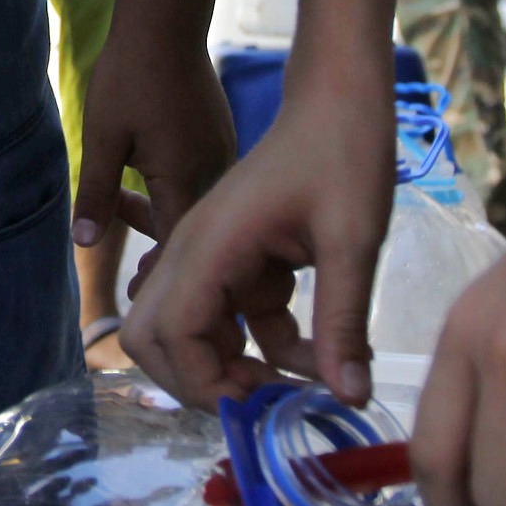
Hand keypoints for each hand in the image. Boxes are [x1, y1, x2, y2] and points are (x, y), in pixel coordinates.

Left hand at [72, 31, 237, 260]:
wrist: (165, 21)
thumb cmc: (129, 75)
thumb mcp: (102, 137)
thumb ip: (96, 193)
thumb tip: (83, 244)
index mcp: (186, 177)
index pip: (178, 248)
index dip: (159, 278)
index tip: (135, 294)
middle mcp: (214, 171)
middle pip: (194, 234)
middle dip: (165, 258)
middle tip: (133, 280)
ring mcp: (223, 153)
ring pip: (199, 209)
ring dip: (166, 224)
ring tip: (127, 224)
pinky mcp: (220, 139)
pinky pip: (204, 183)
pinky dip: (176, 197)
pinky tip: (143, 189)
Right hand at [121, 81, 397, 407]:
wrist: (340, 99)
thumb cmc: (345, 153)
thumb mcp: (353, 240)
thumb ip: (344, 322)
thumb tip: (348, 398)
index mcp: (209, 243)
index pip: (168, 331)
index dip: (202, 382)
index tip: (259, 405)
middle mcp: (193, 252)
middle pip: (151, 338)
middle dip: (197, 381)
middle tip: (259, 402)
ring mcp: (210, 257)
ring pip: (190, 334)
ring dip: (234, 367)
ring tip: (297, 381)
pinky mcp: (234, 262)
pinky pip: (230, 320)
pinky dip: (262, 345)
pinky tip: (314, 350)